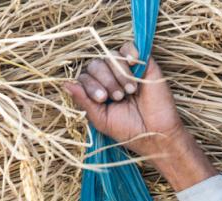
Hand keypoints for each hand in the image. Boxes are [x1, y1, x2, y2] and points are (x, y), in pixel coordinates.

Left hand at [64, 42, 215, 191]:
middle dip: (104, 80)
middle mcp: (111, 78)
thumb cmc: (129, 130)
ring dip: (118, 74)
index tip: (102, 99)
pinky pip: (128, 47)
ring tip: (130, 91)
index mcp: (99, 91)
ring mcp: (127, 70)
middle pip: (96, 64)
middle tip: (118, 97)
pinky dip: (128, 54)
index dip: (90, 84)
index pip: (85, 76)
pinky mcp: (143, 63)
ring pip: (111, 56)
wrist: (156, 133)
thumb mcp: (101, 119)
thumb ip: (83, 101)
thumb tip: (65, 84)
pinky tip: (134, 65)